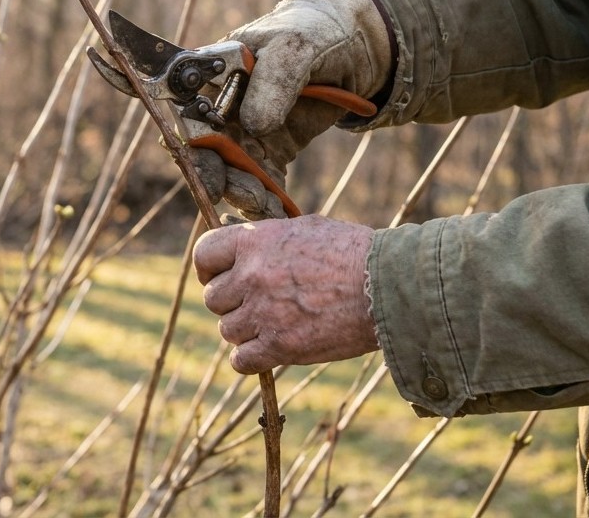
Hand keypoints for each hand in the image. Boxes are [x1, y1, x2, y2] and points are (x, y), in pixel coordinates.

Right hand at [193, 0, 392, 219]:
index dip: (187, 142)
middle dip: (219, 177)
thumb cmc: (313, 33)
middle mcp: (220, 107)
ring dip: (244, 193)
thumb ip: (273, 81)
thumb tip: (253, 125)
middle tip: (240, 194)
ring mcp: (245, 131)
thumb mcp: (295, 48)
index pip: (185, 110)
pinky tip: (279, 213)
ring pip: (232, 171)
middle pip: (206, 150)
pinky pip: (261, 181)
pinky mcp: (270, 151)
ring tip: (265, 207)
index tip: (203, 169)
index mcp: (212, 75)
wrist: (351, 46)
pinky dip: (267, 200)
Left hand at [193, 215, 379, 373]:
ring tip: (272, 324)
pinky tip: (268, 350)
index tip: (218, 276)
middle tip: (256, 303)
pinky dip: (250, 358)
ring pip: (227, 331)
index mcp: (255, 241)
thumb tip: (243, 245)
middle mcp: (251, 275)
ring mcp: (263, 312)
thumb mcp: (305, 228)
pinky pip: (241, 360)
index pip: (203, 254)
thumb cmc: (352, 252)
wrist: (385, 285)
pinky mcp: (280, 346)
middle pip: (213, 298)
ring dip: (245, 330)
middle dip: (231, 302)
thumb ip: (268, 239)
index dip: (208, 268)